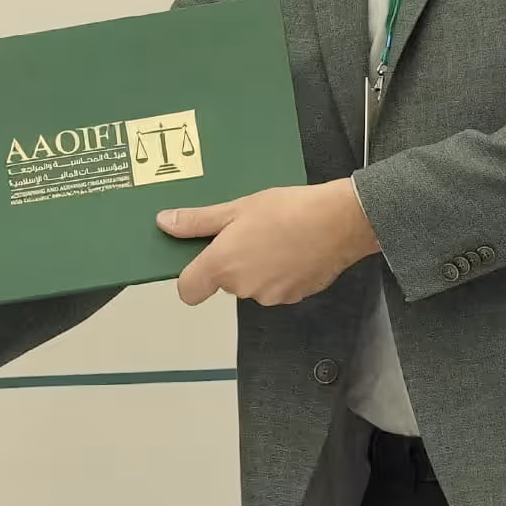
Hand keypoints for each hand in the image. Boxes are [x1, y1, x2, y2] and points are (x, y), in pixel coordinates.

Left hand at [160, 180, 377, 306]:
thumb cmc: (289, 210)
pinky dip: (280, 272)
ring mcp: (269, 296)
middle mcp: (242, 288)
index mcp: (222, 266)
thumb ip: (198, 222)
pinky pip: (276, 287)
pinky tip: (293, 248)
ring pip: (251, 284)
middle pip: (224, 282)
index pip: (188, 290)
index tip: (200, 258)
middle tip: (249, 231)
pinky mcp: (294, 297)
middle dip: (232, 261)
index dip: (191, 276)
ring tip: (276, 236)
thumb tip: (165, 223)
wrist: (340, 221)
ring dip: (257, 266)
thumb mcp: (237, 207)